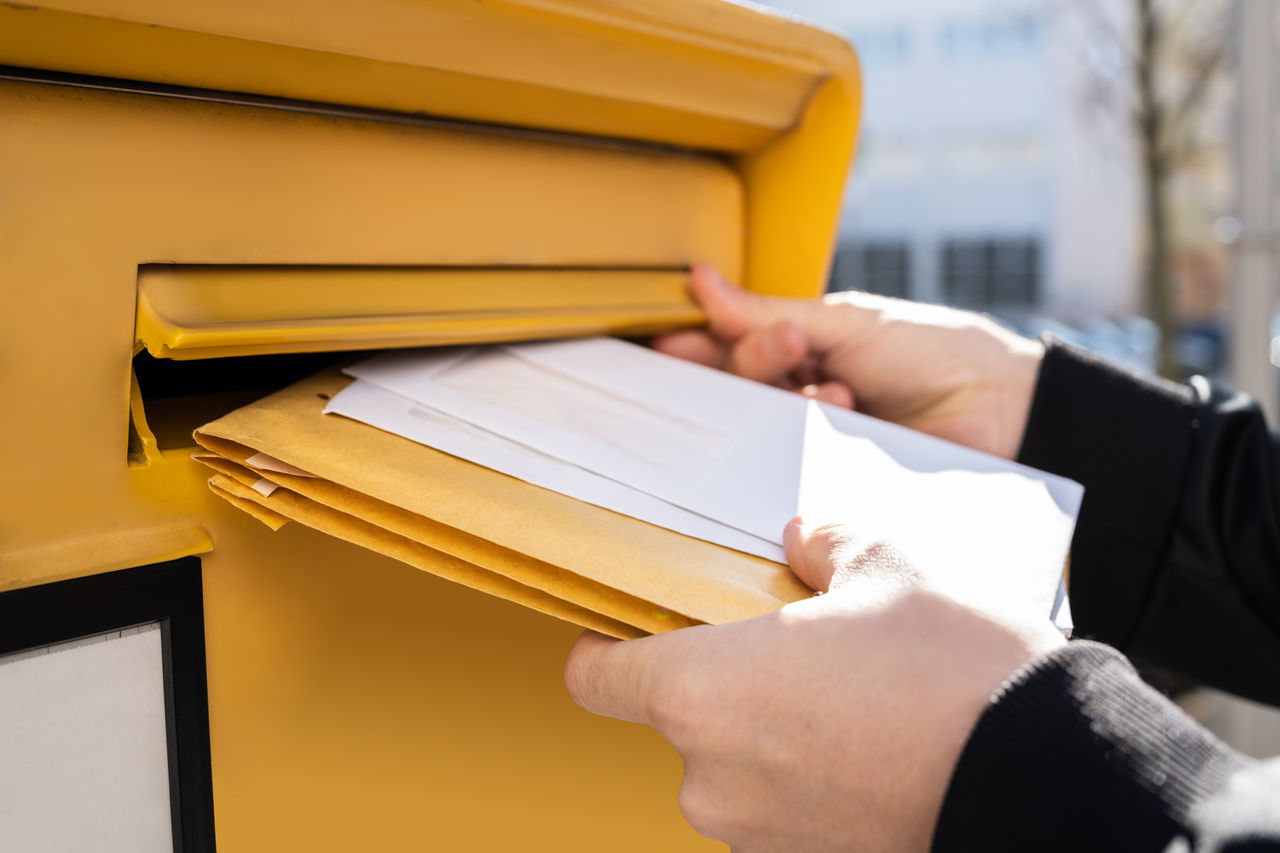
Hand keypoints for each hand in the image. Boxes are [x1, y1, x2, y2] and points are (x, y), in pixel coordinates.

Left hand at [564, 520, 1064, 851]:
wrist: (1045, 776)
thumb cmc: (949, 669)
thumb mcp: (884, 569)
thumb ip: (822, 545)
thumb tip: (803, 540)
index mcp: (700, 691)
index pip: (596, 679)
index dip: (605, 648)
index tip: (633, 627)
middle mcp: (709, 775)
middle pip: (676, 718)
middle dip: (721, 682)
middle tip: (788, 646)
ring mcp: (757, 833)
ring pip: (732, 764)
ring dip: (769, 731)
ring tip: (845, 694)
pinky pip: (782, 804)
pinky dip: (808, 774)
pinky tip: (870, 740)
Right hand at [655, 265, 1044, 459]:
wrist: (1000, 407)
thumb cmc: (930, 351)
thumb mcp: (845, 322)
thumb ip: (767, 312)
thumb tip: (703, 282)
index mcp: (803, 349)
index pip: (733, 348)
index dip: (700, 346)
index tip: (670, 340)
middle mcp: (803, 393)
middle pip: (741, 385)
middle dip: (757, 361)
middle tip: (790, 345)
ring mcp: (815, 437)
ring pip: (762, 424)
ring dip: (793, 395)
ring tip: (840, 387)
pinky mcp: (831, 475)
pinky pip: (791, 462)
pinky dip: (811, 431)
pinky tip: (847, 413)